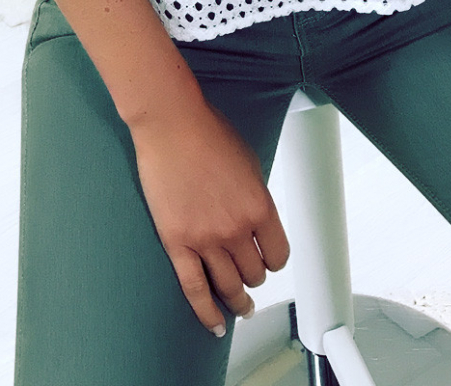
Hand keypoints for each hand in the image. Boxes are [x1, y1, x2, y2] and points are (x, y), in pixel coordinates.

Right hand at [130, 100, 290, 335]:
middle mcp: (236, 228)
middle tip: (251, 277)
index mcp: (259, 206)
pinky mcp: (177, 243)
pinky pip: (195, 290)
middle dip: (254, 276)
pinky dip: (207, 313)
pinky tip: (215, 325)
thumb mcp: (249, 163)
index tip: (270, 262)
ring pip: (229, 286)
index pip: (278, 254)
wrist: (171, 125)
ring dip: (237, 301)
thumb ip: (254, 197)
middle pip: (254, 273)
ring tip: (241, 307)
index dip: (274, 261)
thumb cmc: (208, 133)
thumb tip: (255, 220)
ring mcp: (206, 239)